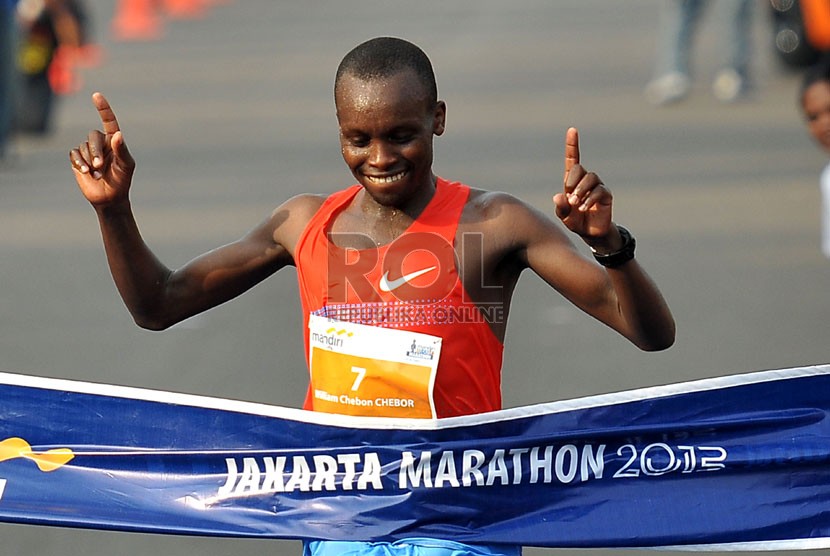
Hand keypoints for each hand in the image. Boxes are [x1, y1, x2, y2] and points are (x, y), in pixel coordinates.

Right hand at [69, 92, 134, 206]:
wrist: (110, 197)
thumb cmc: (122, 180)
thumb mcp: (125, 166)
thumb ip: (122, 150)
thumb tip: (117, 134)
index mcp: (114, 141)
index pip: (109, 121)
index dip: (103, 108)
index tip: (96, 95)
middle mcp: (101, 143)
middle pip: (92, 136)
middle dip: (95, 151)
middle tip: (100, 165)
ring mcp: (88, 150)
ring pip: (82, 146)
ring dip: (88, 160)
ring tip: (96, 174)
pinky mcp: (78, 159)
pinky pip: (73, 153)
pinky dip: (79, 162)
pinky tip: (86, 172)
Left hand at [553, 127, 616, 246]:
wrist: (591, 233)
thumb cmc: (576, 221)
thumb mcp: (564, 216)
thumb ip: (560, 207)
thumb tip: (558, 196)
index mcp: (573, 181)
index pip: (573, 159)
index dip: (572, 145)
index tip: (572, 130)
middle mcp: (586, 180)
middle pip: (580, 169)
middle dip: (573, 182)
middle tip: (570, 199)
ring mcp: (597, 186)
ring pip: (591, 178)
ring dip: (582, 190)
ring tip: (576, 204)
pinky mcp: (606, 195)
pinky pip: (600, 191)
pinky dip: (590, 199)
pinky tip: (585, 208)